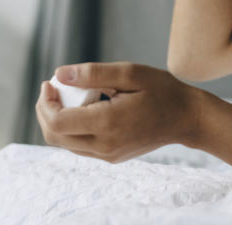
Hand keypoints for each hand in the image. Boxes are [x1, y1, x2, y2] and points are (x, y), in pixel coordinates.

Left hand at [34, 62, 200, 162]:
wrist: (186, 118)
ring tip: (68, 95)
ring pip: (64, 143)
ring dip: (57, 119)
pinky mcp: (111, 157)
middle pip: (54, 136)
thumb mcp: (129, 73)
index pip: (57, 122)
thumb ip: (93, 73)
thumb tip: (59, 73)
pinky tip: (83, 107)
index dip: (45, 102)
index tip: (50, 82)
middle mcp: (104, 146)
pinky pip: (79, 146)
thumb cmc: (161, 90)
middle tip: (53, 88)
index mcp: (106, 124)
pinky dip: (71, 128)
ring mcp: (107, 155)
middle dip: (45, 111)